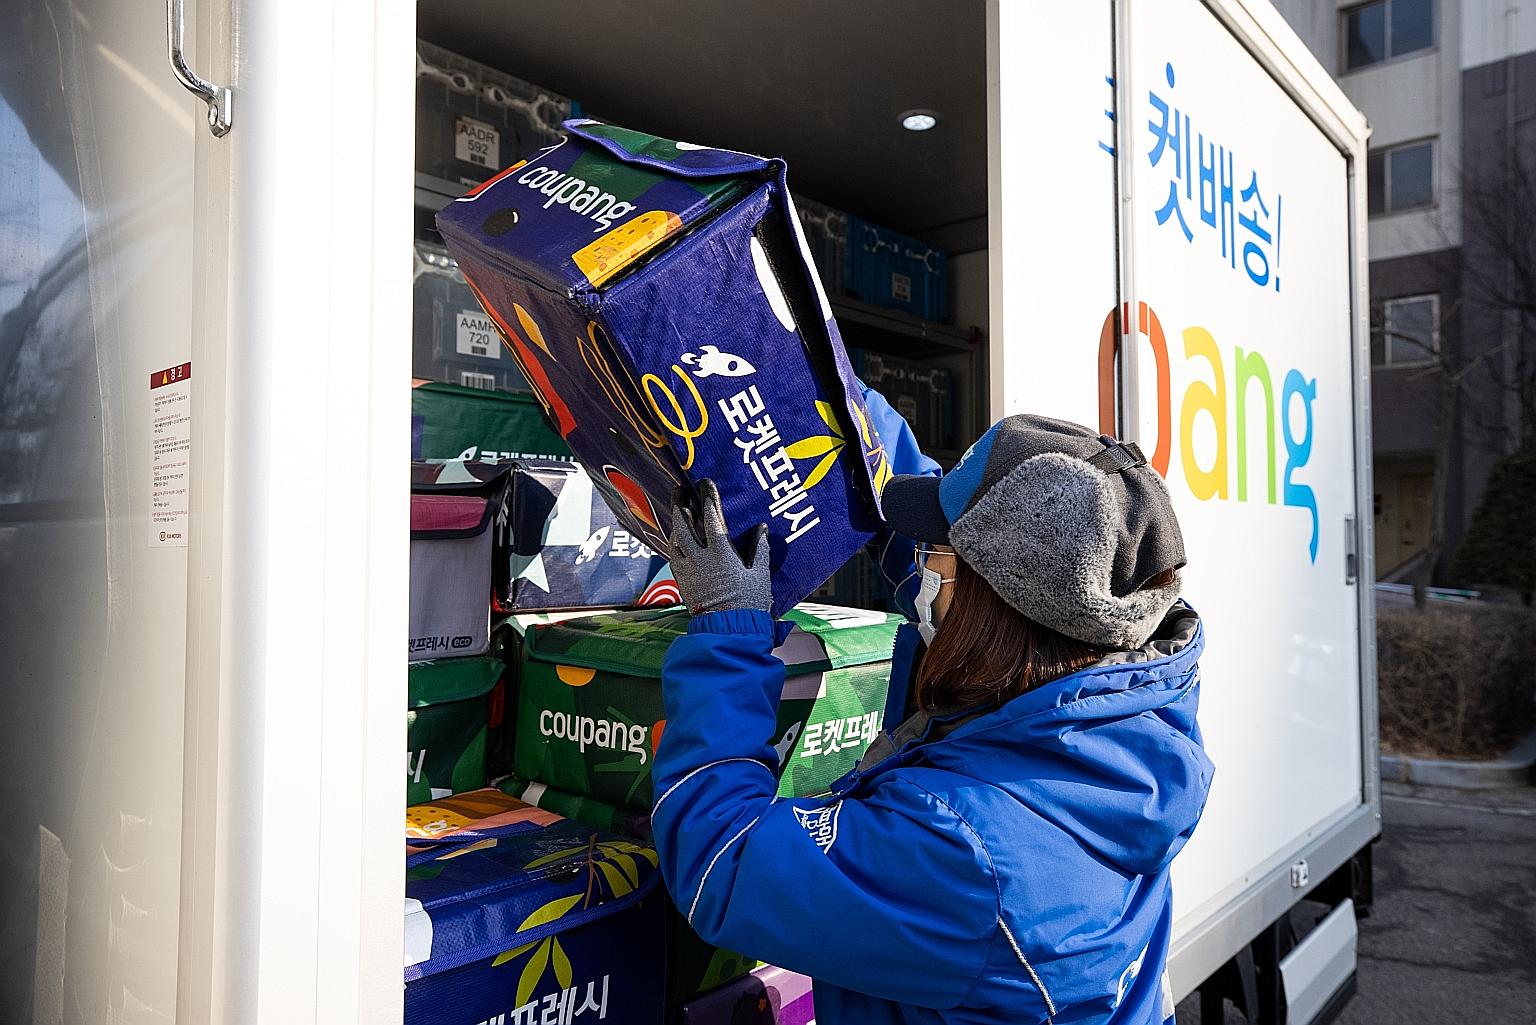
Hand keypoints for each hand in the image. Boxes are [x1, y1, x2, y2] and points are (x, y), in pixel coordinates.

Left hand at [668, 479, 771, 615]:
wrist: (728, 631)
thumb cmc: (748, 604)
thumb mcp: (759, 576)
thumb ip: (760, 550)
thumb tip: (761, 529)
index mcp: (721, 554)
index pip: (711, 518)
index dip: (708, 498)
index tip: (705, 483)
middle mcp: (699, 559)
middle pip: (683, 525)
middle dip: (679, 505)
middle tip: (679, 490)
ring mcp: (688, 571)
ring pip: (675, 540)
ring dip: (675, 523)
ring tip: (677, 512)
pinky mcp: (682, 582)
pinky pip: (673, 556)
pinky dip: (674, 543)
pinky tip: (677, 539)